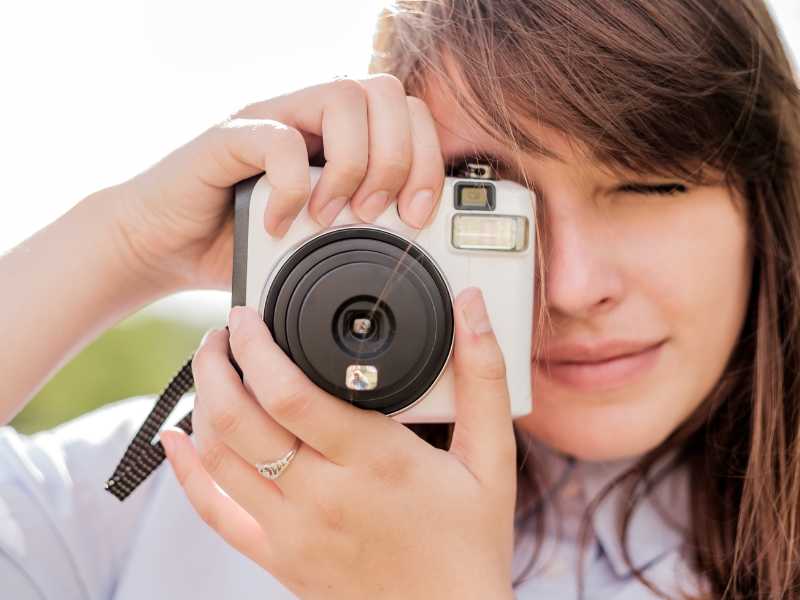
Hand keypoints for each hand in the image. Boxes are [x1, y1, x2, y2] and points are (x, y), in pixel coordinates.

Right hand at [111, 75, 445, 292]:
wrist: (163, 246)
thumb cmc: (241, 245)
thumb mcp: (319, 244)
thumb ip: (364, 232)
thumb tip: (419, 245)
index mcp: (340, 137)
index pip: (408, 113)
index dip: (427, 161)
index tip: (418, 216)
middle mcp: (309, 117)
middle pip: (386, 93)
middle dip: (398, 161)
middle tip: (378, 215)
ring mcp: (270, 119)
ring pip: (343, 98)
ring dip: (352, 167)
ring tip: (330, 217)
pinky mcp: (229, 137)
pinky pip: (279, 139)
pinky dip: (291, 188)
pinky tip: (279, 224)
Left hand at [161, 288, 516, 599]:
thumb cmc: (471, 539)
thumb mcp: (491, 457)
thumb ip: (484, 376)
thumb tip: (472, 306)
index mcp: (374, 461)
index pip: (289, 392)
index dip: (256, 345)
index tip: (248, 316)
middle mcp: (323, 496)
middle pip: (239, 419)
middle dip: (217, 364)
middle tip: (221, 333)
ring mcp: (293, 532)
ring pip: (219, 458)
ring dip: (202, 403)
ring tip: (210, 369)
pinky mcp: (278, 557)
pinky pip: (215, 514)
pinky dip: (186, 474)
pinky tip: (173, 440)